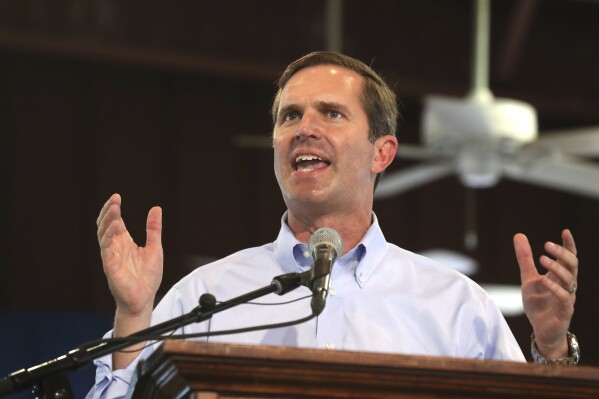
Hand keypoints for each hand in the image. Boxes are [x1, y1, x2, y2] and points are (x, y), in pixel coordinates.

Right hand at [97, 193, 163, 317]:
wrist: (144, 299)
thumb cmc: (147, 277)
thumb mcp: (155, 248)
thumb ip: (153, 229)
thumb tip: (156, 208)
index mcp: (124, 242)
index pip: (115, 222)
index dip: (114, 209)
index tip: (117, 196)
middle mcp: (115, 247)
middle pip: (105, 225)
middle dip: (108, 211)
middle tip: (114, 199)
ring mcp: (111, 256)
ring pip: (103, 234)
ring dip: (108, 220)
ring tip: (115, 208)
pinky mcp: (110, 266)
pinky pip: (106, 248)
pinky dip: (109, 236)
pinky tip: (116, 226)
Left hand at [514, 229, 577, 358]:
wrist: (541, 331)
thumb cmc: (538, 304)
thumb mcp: (528, 278)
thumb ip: (525, 259)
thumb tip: (519, 235)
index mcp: (560, 276)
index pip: (569, 258)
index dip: (569, 245)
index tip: (565, 231)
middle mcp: (567, 285)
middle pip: (572, 265)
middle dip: (562, 253)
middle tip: (547, 244)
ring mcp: (567, 297)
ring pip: (570, 279)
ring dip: (556, 268)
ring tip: (542, 258)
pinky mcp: (565, 311)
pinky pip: (564, 297)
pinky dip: (555, 287)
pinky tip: (543, 280)